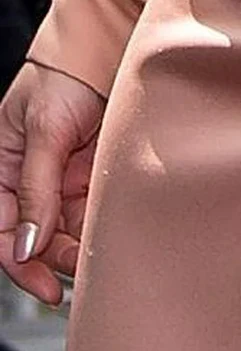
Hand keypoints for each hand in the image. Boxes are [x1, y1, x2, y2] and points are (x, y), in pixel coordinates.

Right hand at [0, 62, 103, 305]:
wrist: (108, 62)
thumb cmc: (63, 83)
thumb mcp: (44, 132)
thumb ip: (35, 189)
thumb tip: (26, 243)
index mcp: (3, 170)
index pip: (1, 231)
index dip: (19, 264)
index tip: (45, 288)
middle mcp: (33, 186)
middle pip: (39, 243)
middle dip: (59, 260)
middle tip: (87, 267)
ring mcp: (66, 190)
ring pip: (71, 239)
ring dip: (86, 252)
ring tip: (106, 253)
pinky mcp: (97, 190)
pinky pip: (97, 225)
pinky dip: (106, 237)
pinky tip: (119, 243)